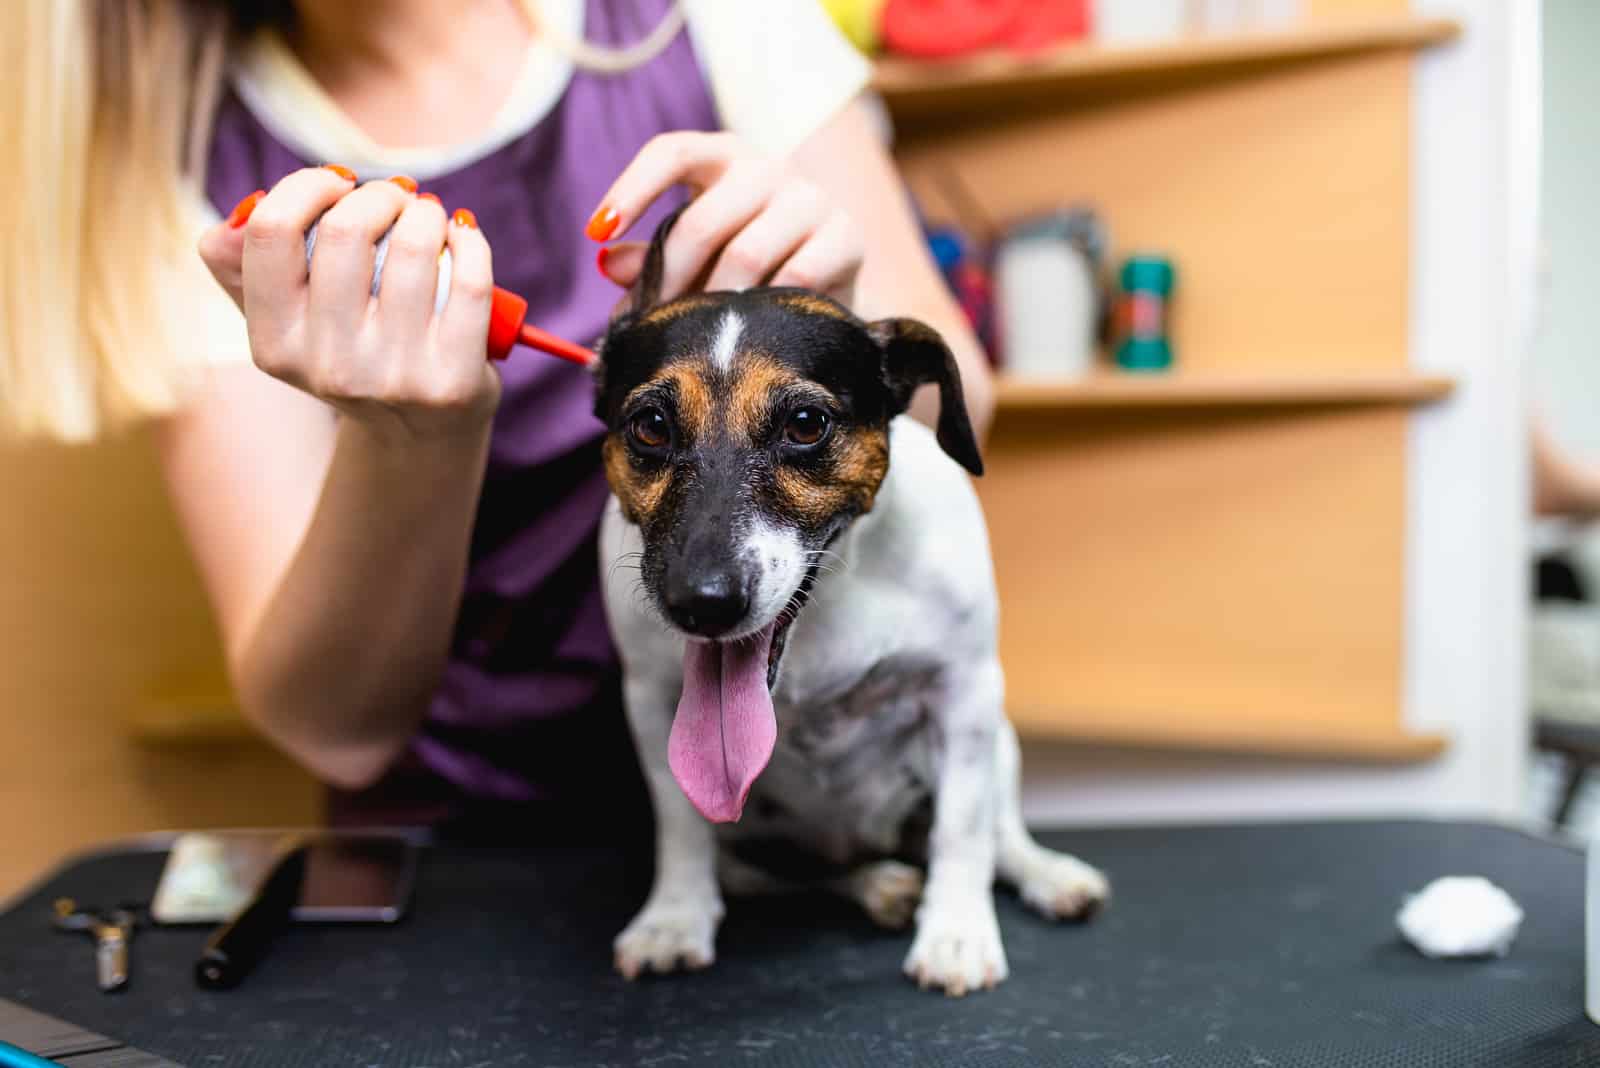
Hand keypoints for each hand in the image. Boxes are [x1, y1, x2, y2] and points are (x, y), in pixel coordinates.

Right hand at [198, 167, 500, 444]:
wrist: (419, 435)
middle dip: (379, 194)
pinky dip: (471, 243)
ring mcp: (393, 378)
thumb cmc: (354, 356)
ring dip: (427, 214)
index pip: (272, 230)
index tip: (338, 183)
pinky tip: (463, 239)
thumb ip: (245, 267)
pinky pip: (469, 281)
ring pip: (413, 248)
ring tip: (430, 219)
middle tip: (397, 200)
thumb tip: (247, 211)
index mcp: (275, 345)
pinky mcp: (452, 382)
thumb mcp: (288, 325)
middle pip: (346, 229)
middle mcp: (328, 366)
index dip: (308, 186)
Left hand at [590, 132, 863, 305]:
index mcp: (724, 158)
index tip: (596, 231)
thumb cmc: (749, 265)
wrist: (830, 286)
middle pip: (704, 220)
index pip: (672, 153)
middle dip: (671, 280)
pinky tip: (752, 332)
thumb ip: (652, 259)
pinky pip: (795, 278)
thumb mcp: (696, 256)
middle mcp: (769, 168)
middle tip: (654, 322)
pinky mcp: (846, 237)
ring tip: (699, 335)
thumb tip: (607, 264)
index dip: (632, 188)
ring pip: (747, 254)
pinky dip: (765, 311)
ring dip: (714, 304)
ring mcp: (811, 200)